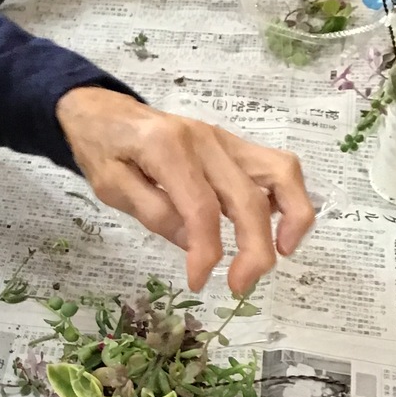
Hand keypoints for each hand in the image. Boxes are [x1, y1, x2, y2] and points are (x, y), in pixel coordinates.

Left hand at [55, 89, 314, 292]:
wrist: (104, 109)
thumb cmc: (102, 148)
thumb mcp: (110, 185)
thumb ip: (153, 212)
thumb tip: (194, 244)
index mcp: (167, 148)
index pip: (201, 208)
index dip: (206, 252)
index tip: (198, 281)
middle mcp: (205, 140)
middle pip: (248, 197)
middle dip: (254, 249)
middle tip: (240, 286)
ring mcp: (225, 140)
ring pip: (280, 173)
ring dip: (293, 218)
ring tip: (282, 254)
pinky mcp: (234, 146)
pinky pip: (276, 168)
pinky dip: (288, 198)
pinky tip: (278, 229)